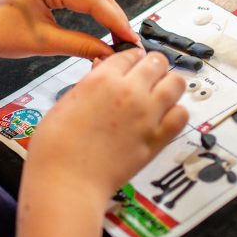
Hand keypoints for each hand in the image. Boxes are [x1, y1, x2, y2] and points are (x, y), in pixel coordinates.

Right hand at [7, 48, 185, 236]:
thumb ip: (89, 85)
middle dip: (153, 65)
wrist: (67, 182)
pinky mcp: (157, 139)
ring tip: (160, 92)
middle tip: (147, 76)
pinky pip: (181, 115)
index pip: (130, 54)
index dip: (130, 58)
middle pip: (157, 62)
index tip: (131, 64)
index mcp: (102, 79)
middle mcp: (130, 92)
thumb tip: (102, 73)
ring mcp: (147, 115)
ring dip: (169, 83)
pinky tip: (165, 116)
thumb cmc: (55, 147)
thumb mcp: (65, 102)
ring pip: (176, 83)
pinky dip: (177, 112)